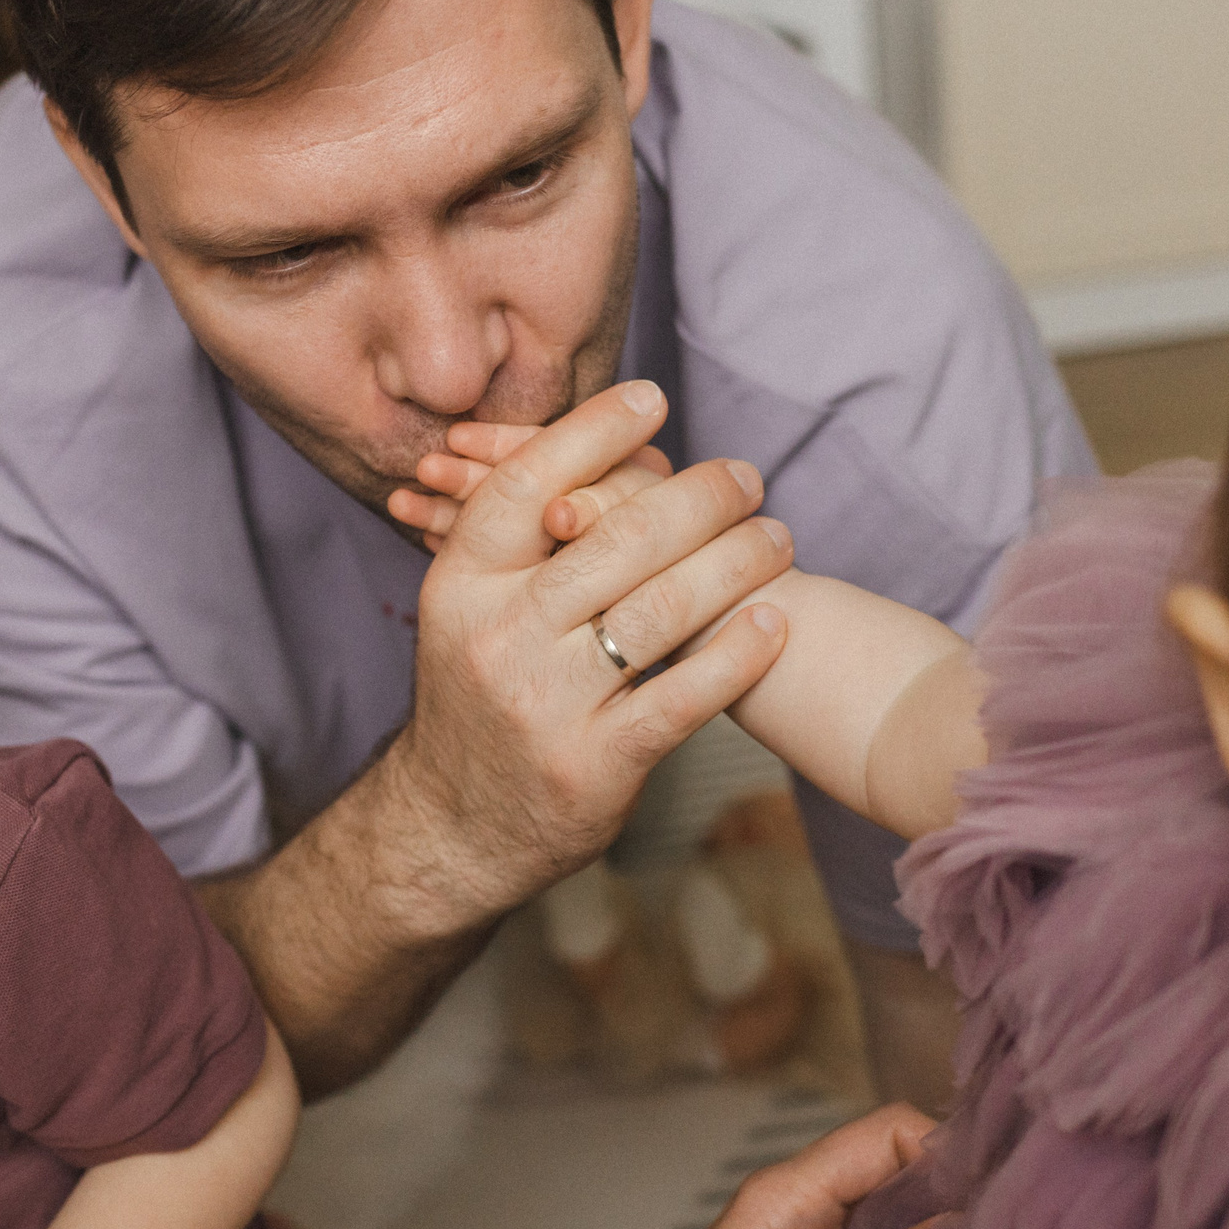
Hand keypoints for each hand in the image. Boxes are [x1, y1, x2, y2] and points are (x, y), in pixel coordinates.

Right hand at [370, 382, 794, 923]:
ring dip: (734, 564)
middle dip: (697, 498)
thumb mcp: (471, 613)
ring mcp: (545, 704)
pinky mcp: (593, 764)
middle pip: (614, 540)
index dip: (592, 434)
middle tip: (746, 476)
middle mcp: (498, 637)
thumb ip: (530, 544)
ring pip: (659, 610)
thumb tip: (621, 457)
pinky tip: (773, 625)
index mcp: (462, 585)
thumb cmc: (481, 701)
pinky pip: (681, 696)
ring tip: (777, 538)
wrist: (451, 830)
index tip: (651, 398)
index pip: (527, 486)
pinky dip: (735, 656)